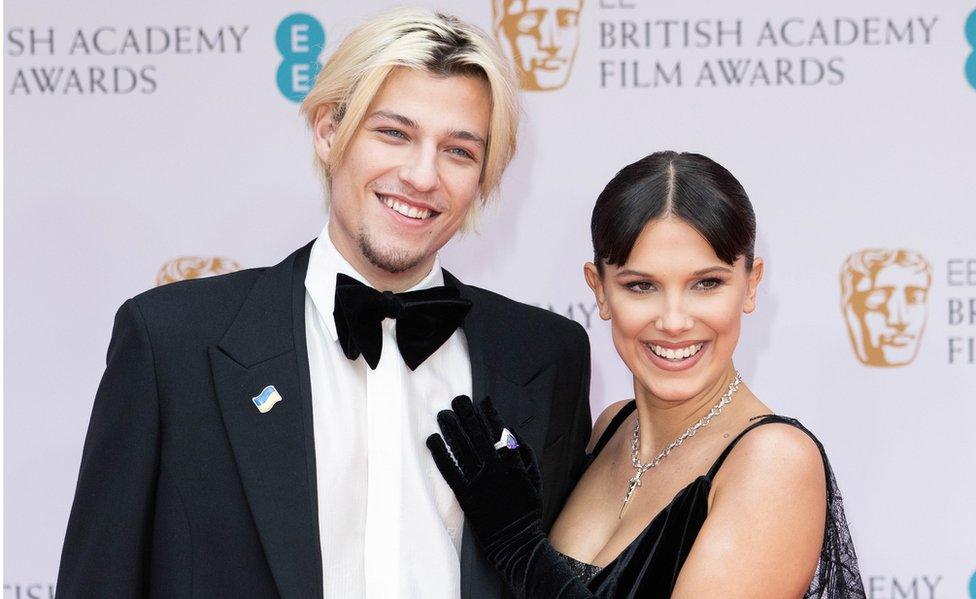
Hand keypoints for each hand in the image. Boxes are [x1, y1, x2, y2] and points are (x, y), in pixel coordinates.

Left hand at [426, 395, 541, 543]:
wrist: (516, 541)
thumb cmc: (527, 509)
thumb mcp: (535, 478)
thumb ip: (524, 453)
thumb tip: (509, 430)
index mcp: (513, 463)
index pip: (499, 432)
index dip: (489, 414)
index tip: (482, 400)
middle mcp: (495, 469)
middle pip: (477, 436)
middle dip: (467, 415)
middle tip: (457, 399)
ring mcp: (479, 482)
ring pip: (462, 449)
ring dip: (451, 429)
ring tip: (443, 414)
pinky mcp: (465, 495)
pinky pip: (450, 470)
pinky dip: (440, 454)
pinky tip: (432, 440)